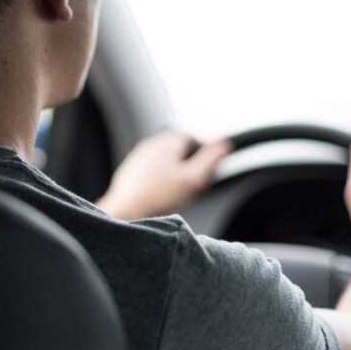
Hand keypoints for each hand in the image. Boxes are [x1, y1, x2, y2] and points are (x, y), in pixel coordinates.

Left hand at [98, 131, 231, 220]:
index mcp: (168, 143)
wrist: (126, 211)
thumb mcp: (192, 179)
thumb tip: (224, 145)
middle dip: (188, 161)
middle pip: (177, 147)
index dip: (204, 150)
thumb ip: (210, 160)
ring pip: (163, 158)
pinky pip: (150, 169)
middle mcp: (151, 145)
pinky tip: (161, 193)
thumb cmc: (158, 197)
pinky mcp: (130, 171)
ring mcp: (138, 157)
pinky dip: (159, 177)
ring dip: (174, 169)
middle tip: (195, 180)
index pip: (192, 138)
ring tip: (179, 189)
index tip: (208, 165)